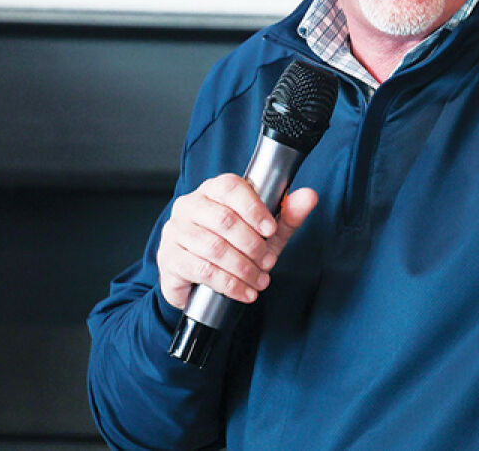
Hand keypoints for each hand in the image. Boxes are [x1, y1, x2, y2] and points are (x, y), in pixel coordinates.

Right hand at [156, 174, 317, 309]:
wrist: (199, 279)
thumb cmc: (234, 245)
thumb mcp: (265, 231)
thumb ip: (287, 214)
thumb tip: (309, 196)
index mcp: (212, 190)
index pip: (230, 187)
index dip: (254, 208)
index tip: (270, 229)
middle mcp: (189, 206)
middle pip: (224, 220)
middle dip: (253, 245)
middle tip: (269, 261)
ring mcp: (176, 232)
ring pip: (214, 248)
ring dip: (243, 268)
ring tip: (260, 279)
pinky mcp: (169, 259)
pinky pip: (202, 271)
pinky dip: (230, 284)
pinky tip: (245, 291)